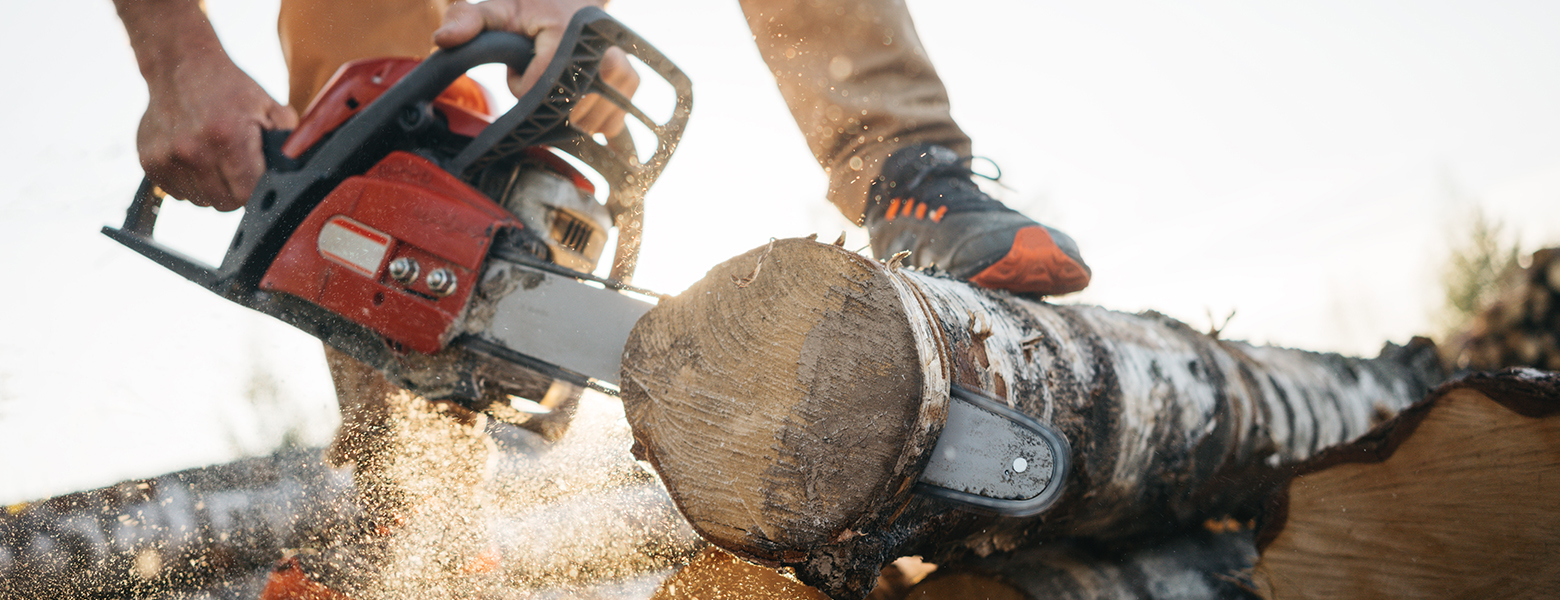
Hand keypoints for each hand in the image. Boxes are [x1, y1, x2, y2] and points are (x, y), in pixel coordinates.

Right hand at [114, 0, 296, 210]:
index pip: (247, 195)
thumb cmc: (230, 89)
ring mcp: (167, 158)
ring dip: (212, 189)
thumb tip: (298, 175)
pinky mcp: (149, 162)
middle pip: (225, 204)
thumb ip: (289, 143)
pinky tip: (195, 159)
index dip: (256, 190)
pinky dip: (189, 183)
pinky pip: (177, 194)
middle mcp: (193, 151)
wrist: (180, 66)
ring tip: (215, 159)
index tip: (258, 177)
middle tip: (238, 167)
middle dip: (236, 191)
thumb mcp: (270, 108)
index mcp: (228, 137)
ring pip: (201, 202)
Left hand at [433, 0, 639, 136]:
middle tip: (538, 80)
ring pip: (592, 120)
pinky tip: (577, 109)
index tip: (517, 70)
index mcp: (568, 33)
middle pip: (569, 109)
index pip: (540, 87)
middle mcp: (603, 51)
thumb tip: (443, 39)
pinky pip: (613, 121)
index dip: (520, 87)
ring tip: (557, 89)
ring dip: (568, 118)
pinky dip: (592, 124)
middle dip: (546, 105)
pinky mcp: (629, 84)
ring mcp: (620, 69)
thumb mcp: (497, 6)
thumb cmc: (532, 7)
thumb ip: (467, 19)